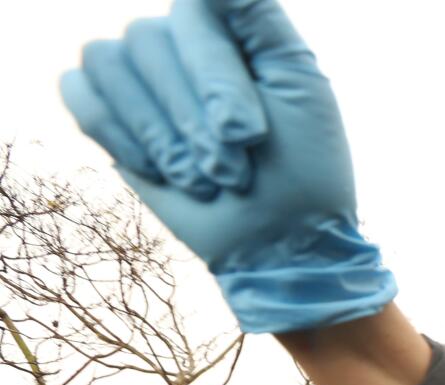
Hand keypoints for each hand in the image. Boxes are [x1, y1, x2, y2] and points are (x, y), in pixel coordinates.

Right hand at [59, 0, 395, 333]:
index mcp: (226, 28)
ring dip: (160, 135)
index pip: (193, 13)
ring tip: (205, 179)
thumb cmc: (304, 168)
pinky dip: (117, 134)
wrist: (279, 239)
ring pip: (109, 63)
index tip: (249, 134)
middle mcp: (177, 42)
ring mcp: (140, 76)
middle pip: (148, 40)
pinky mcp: (110, 114)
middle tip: (234, 171)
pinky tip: (160, 171)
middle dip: (192, 121)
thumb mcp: (301, 87)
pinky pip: (79, 92)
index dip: (214, 76)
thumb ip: (260, 17)